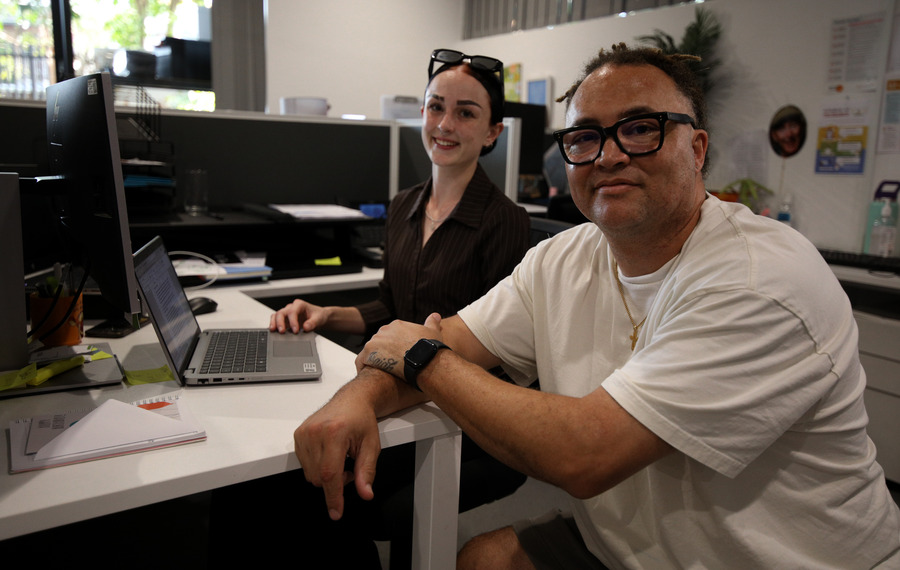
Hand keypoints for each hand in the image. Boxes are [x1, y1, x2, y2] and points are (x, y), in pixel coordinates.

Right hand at [270, 299, 326, 333]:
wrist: (319, 317)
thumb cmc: (318, 316)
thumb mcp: (319, 319)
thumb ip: (313, 323)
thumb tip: (306, 327)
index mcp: (300, 305)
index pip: (293, 312)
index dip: (293, 321)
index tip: (295, 331)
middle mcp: (292, 307)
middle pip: (281, 312)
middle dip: (280, 322)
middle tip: (282, 331)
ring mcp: (287, 313)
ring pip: (276, 315)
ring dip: (274, 323)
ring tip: (273, 330)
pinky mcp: (285, 320)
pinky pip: (276, 320)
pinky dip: (274, 325)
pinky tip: (274, 331)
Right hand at [293, 374, 382, 519]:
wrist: (352, 400)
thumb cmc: (361, 419)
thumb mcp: (371, 446)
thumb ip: (367, 472)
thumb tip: (366, 493)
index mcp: (334, 433)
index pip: (330, 474)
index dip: (333, 497)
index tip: (336, 512)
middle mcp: (315, 433)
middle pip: (319, 478)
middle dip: (336, 481)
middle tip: (349, 467)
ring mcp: (304, 434)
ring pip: (310, 474)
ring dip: (326, 475)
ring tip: (339, 458)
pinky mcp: (298, 435)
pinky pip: (304, 464)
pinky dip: (317, 466)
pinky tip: (329, 454)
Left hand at [355, 313, 442, 377]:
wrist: (425, 360)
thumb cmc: (430, 348)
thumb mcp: (433, 331)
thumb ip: (432, 322)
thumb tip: (435, 315)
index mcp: (397, 324)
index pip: (391, 335)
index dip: (394, 347)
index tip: (398, 356)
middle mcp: (384, 330)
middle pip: (380, 343)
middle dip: (384, 353)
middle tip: (391, 366)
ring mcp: (375, 341)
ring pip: (370, 351)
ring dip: (374, 361)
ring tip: (380, 373)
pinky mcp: (368, 353)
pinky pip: (361, 360)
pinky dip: (363, 367)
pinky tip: (369, 374)